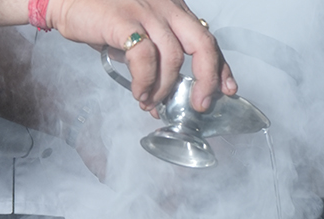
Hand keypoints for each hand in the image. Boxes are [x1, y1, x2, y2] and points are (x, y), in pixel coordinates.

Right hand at [46, 0, 236, 111]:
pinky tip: (139, 92)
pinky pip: (145, 57)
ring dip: (164, 88)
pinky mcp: (124, 20)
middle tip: (199, 104)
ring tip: (151, 101)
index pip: (207, 38)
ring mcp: (145, 11)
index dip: (221, 67)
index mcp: (172, 8)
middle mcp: (165, 6)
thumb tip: (160, 95)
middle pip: (202, 45)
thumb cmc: (97, 15)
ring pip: (172, 57)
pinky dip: (145, 81)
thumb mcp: (135, 30)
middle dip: (206, 80)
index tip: (226, 90)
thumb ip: (152, 56)